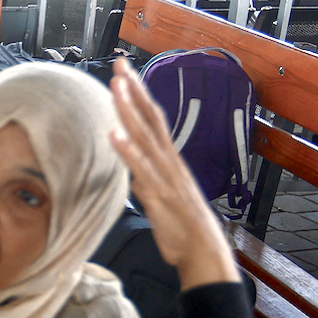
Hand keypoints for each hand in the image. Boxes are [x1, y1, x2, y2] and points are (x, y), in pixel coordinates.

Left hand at [109, 59, 239, 289]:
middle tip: (119, 63)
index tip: (124, 72)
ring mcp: (165, 176)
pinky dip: (128, 151)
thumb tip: (132, 170)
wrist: (202, 253)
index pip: (152, 118)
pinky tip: (115, 135)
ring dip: (129, 111)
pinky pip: (141, 169)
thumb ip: (146, 178)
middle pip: (150, 118)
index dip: (139, 94)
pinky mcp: (160, 195)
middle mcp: (168, 161)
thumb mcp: (159, 195)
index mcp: (168, 159)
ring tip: (116, 87)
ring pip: (145, 136)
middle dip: (134, 89)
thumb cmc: (181, 226)